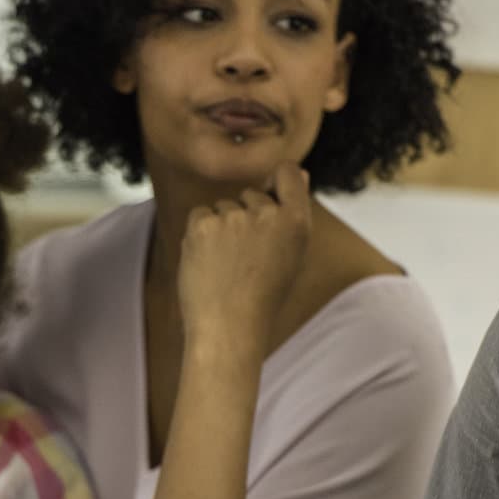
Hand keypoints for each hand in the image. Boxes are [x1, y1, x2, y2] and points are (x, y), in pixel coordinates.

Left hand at [176, 162, 311, 354]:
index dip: (277, 180)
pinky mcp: (203, 224)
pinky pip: (200, 214)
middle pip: (251, 195)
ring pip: (223, 206)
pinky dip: (200, 233)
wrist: (229, 327)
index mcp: (297, 222)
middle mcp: (267, 213)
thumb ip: (292, 213)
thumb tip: (298, 171)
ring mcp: (233, 216)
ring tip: (226, 265)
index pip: (288, 173)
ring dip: (221, 227)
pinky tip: (208, 261)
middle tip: (245, 257)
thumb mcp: (291, 256)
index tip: (270, 196)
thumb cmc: (262, 297)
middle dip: (245, 216)